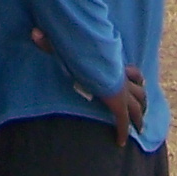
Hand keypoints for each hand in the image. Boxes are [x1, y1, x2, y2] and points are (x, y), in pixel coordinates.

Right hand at [29, 29, 146, 144]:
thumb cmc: (82, 52)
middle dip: (142, 101)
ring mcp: (123, 94)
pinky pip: (123, 123)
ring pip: (138, 107)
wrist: (94, 61)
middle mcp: (124, 81)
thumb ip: (52, 42)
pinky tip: (120, 143)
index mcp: (116, 67)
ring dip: (139, 116)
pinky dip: (122, 133)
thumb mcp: (69, 47)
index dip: (135, 78)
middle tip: (142, 110)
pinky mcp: (118, 106)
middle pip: (141, 92)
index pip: (132, 73)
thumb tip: (33, 32)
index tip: (136, 82)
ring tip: (139, 127)